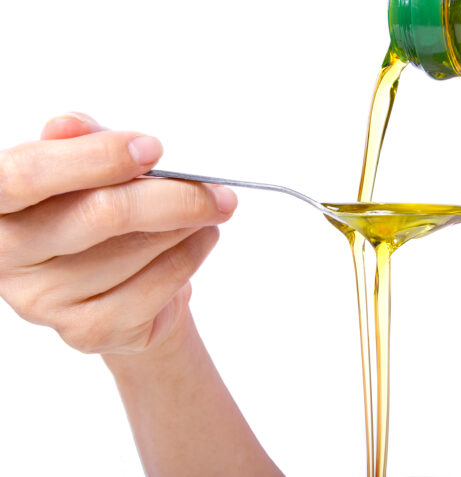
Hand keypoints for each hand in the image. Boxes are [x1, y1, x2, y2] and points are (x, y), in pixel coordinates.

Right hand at [0, 113, 236, 354]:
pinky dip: (192, 255)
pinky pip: (157, 285)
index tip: (152, 149)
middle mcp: (9, 256)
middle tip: (217, 189)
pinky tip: (201, 239)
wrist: (115, 288)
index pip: (27, 175)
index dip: (94, 158)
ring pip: (138, 249)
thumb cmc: (96, 219)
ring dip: (189, 224)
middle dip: (172, 196)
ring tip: (210, 209)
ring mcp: (45, 301)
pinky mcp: (88, 330)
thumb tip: (72, 124)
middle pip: (100, 214)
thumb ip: (76, 147)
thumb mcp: (80, 175)